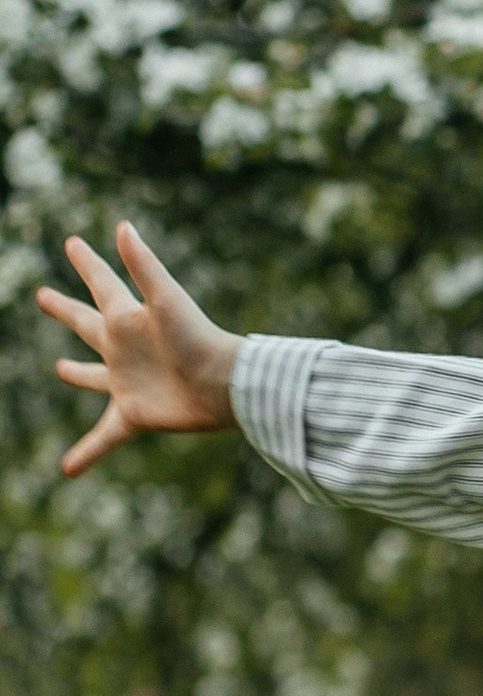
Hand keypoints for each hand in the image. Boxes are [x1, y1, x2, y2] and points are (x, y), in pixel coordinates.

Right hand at [37, 224, 240, 477]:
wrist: (227, 386)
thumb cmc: (199, 338)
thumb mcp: (167, 299)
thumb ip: (143, 265)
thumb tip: (121, 225)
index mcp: (128, 318)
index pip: (102, 282)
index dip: (87, 262)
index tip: (73, 243)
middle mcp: (124, 348)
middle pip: (86, 324)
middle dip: (66, 310)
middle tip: (44, 295)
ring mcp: (127, 382)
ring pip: (93, 376)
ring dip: (77, 373)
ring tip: (61, 368)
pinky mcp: (134, 415)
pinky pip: (104, 437)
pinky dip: (86, 454)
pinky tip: (67, 470)